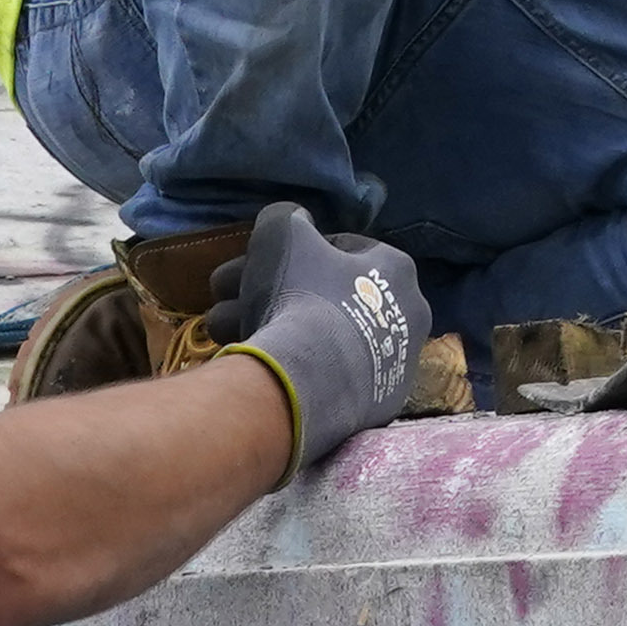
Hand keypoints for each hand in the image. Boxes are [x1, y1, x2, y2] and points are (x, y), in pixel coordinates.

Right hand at [204, 203, 436, 478]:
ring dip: (269, 326)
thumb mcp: (282, 233)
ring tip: (221, 332)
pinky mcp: (372, 406)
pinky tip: (255, 364)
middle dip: (270, 292)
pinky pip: (325, 375)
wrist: (308, 381)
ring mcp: (390, 364)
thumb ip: (286, 219)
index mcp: (397, 269)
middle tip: (227, 298)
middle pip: (325, 295)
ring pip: (319, 335)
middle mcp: (405, 315)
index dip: (292, 250)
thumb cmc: (302, 296)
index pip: (341, 248)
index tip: (258, 263)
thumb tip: (293, 223)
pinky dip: (294, 367)